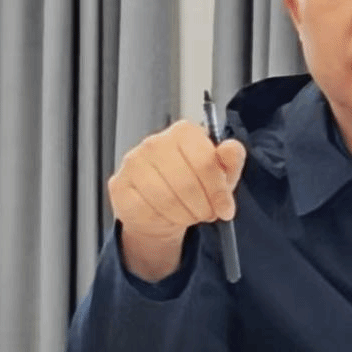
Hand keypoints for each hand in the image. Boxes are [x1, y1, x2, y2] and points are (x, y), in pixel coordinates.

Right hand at [108, 121, 246, 280]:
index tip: (225, 208)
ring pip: (166, 198)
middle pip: (186, 182)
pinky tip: (167, 215)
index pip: (205, 161)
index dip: (218, 190)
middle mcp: (155, 143)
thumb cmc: (195, 185)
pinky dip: (162, 218)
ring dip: (185, 214)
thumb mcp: (223, 173)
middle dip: (203, 205)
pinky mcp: (119, 185)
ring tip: (190, 214)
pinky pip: (145, 209)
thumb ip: (232, 159)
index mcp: (183, 133)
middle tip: (207, 213)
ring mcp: (133, 163)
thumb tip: (230, 149)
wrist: (164, 208)